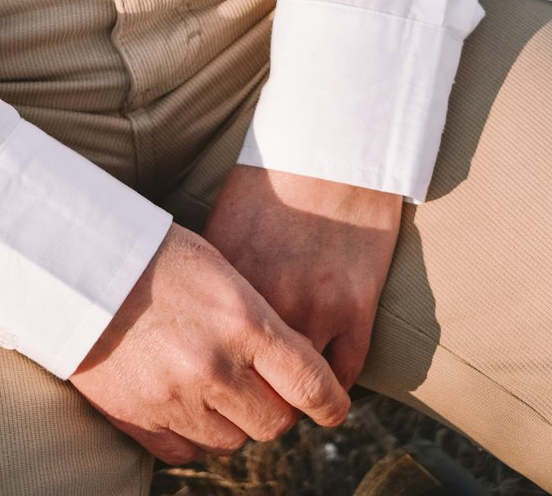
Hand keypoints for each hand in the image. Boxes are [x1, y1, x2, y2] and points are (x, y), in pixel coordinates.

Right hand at [69, 222, 350, 464]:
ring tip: (214, 384)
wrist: (81, 264)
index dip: (331, 403)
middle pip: (275, 423)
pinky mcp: (140, 420)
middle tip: (260, 385)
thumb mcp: (223, 270)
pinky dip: (192, 433)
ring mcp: (176, 399)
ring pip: (232, 442)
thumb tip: (290, 362)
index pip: (311, 384)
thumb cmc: (158, 255)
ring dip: (232, 421)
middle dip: (275, 408)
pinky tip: (183, 398)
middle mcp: (215, 367)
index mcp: (243, 323)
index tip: (332, 407)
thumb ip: (258, 319)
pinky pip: (187, 452)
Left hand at [203, 165, 402, 390]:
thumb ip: (212, 278)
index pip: (211, 355)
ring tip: (287, 401)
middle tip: (249, 407)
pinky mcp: (358, 307)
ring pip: (300, 391)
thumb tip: (193, 322)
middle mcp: (269, 300)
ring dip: (294, 399)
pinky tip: (325, 385)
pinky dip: (334, 387)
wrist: (334, 145)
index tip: (212, 386)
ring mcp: (316, 307)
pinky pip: (345, 374)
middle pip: (253, 385)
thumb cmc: (274, 177)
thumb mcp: (225, 221)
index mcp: (228, 280)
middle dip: (250, 400)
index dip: (210, 378)